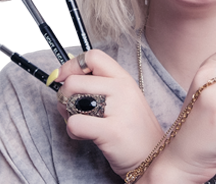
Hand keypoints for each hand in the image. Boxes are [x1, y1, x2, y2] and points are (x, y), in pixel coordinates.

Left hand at [54, 50, 163, 175]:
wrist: (153, 158)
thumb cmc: (132, 131)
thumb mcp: (122, 100)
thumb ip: (100, 86)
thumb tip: (65, 77)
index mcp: (124, 79)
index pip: (93, 57)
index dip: (71, 66)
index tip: (63, 78)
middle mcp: (123, 89)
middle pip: (74, 80)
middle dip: (63, 96)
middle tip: (70, 109)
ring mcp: (119, 109)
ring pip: (71, 98)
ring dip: (66, 113)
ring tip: (79, 123)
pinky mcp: (112, 131)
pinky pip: (75, 123)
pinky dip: (72, 131)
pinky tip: (83, 136)